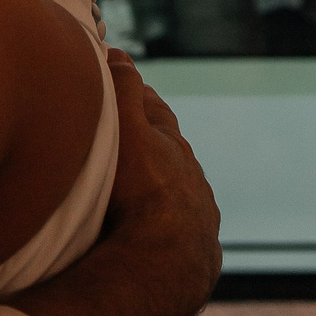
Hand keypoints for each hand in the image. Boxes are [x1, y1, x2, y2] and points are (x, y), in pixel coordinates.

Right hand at [102, 49, 220, 315]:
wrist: (167, 262)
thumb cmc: (140, 194)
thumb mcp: (125, 131)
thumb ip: (121, 92)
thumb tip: (119, 53)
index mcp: (170, 144)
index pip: (153, 109)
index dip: (135, 97)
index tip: (120, 86)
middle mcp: (190, 176)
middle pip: (169, 148)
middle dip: (151, 140)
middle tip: (128, 135)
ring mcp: (196, 213)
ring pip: (178, 189)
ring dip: (160, 186)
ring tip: (137, 191)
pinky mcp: (196, 249)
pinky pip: (180, 229)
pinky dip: (167, 224)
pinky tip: (154, 235)